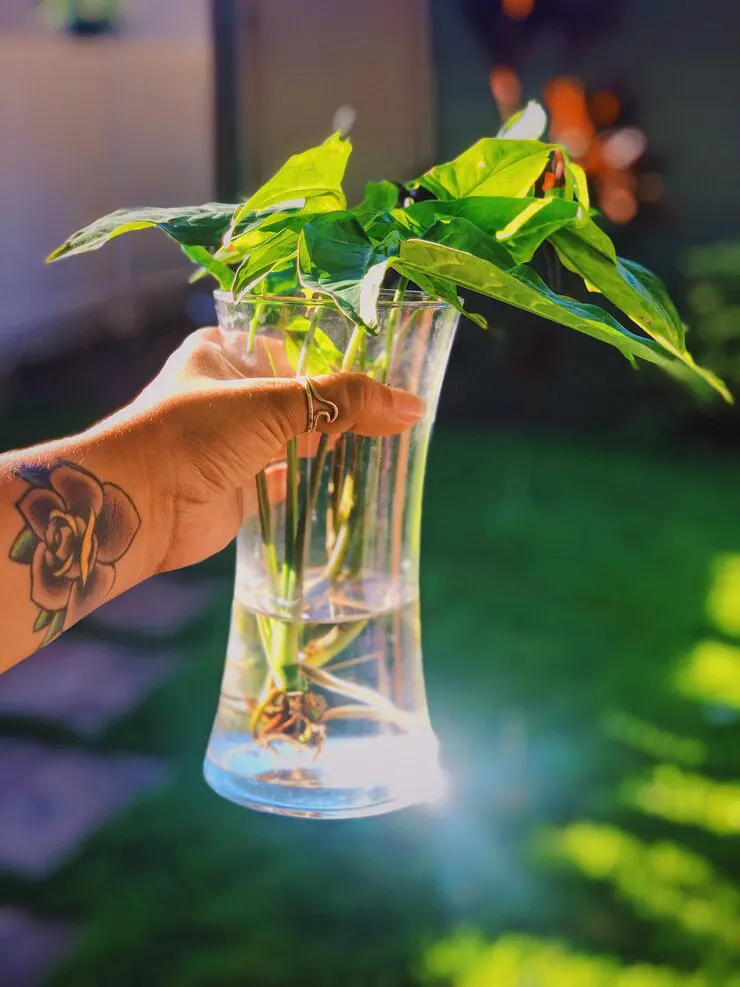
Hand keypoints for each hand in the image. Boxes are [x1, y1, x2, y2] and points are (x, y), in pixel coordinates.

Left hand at [122, 327, 425, 572]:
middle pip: (299, 394)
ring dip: (333, 442)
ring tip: (389, 439)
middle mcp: (228, 394)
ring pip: (296, 437)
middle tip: (398, 409)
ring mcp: (234, 443)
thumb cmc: (193, 434)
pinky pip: (289, 478)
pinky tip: (355, 477)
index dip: (338, 357)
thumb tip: (411, 407)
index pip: (293, 344)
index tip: (388, 369)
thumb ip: (341, 402)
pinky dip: (318, 479)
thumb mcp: (272, 403)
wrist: (137, 507)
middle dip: (342, 404)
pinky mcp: (240, 487)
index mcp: (223, 352)